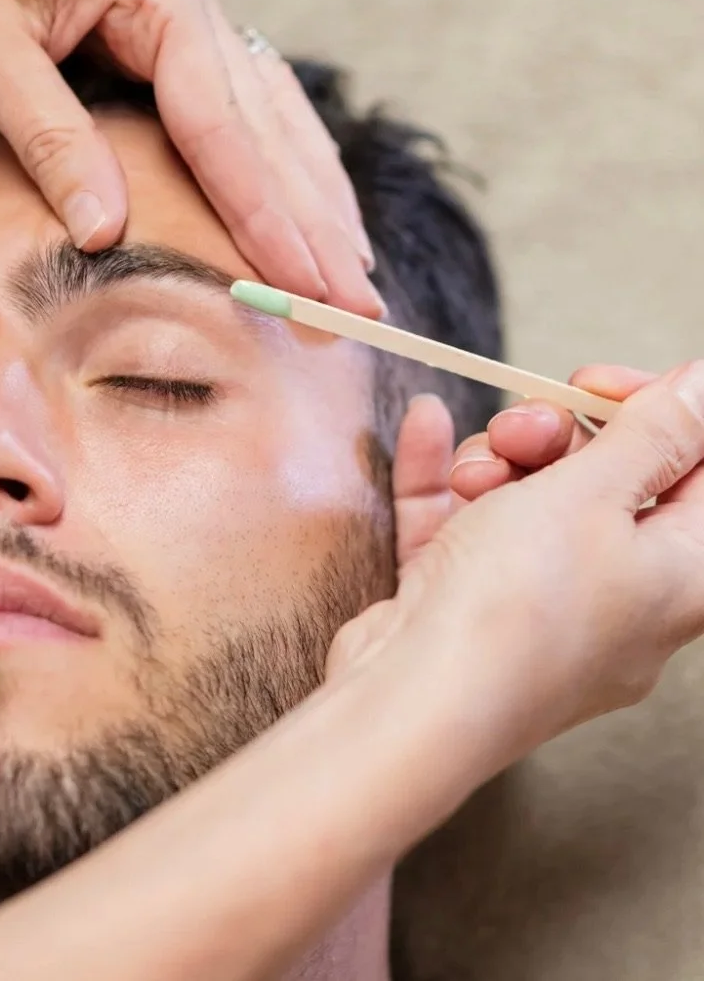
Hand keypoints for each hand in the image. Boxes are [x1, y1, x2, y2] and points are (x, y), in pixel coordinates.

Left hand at [0, 0, 382, 315]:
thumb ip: (48, 137)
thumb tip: (107, 234)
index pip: (222, 128)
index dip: (266, 219)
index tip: (307, 288)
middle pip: (268, 127)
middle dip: (315, 224)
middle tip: (358, 306)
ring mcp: (184, 6)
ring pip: (271, 114)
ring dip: (314, 195)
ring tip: (354, 267)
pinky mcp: (165, 24)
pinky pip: (240, 102)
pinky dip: (276, 159)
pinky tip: (304, 199)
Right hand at [330, 362, 703, 781]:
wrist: (411, 700)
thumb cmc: (517, 611)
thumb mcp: (593, 495)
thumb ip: (654, 434)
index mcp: (683, 578)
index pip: (700, 475)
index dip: (655, 416)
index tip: (599, 386)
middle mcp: (618, 597)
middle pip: (605, 485)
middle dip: (558, 438)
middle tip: (525, 427)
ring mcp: (537, 606)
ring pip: (527, 503)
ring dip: (496, 463)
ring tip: (472, 471)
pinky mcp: (467, 607)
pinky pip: (463, 527)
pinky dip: (445, 479)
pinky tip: (427, 427)